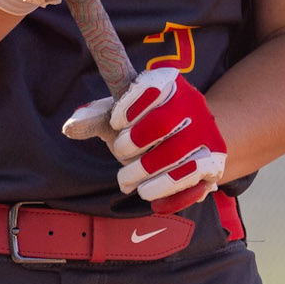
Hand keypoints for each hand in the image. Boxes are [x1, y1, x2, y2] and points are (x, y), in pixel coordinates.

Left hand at [63, 67, 227, 211]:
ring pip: (177, 155)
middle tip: (120, 155)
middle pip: (162, 124)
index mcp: (168, 82)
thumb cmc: (146, 126)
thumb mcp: (120, 117)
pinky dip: (169, 194)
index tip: (115, 122)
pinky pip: (193, 179)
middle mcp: (192, 103)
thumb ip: (96, 118)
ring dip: (146, 172)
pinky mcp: (214, 160)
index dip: (129, 106)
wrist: (191, 142)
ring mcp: (206, 132)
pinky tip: (152, 200)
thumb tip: (70, 127)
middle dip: (133, 144)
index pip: (150, 86)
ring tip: (130, 182)